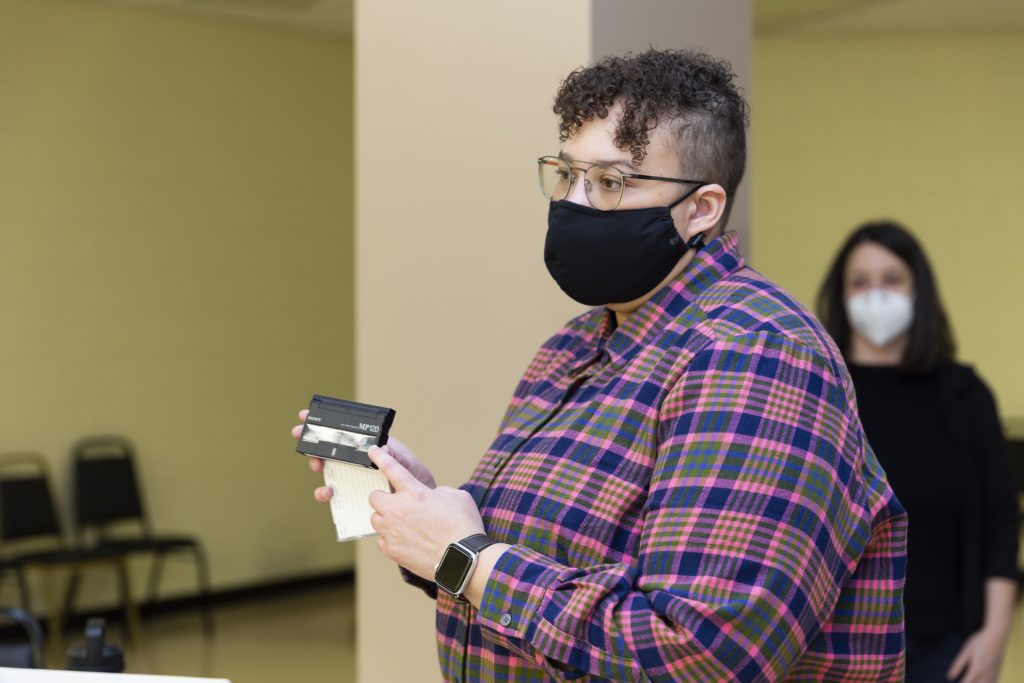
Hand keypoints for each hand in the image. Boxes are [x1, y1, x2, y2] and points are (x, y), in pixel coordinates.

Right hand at [291, 410, 436, 501]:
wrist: (419, 508)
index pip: (346, 432)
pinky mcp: (351, 496)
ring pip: (328, 469)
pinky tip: (328, 492)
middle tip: (299, 435)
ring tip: (317, 466)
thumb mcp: (409, 464)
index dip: (325, 424)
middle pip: (331, 448)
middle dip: (312, 439)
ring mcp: (353, 478)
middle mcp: (358, 461)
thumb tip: (379, 449)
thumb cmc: (416, 480)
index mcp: (371, 448)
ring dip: (316, 464)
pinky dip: (325, 492)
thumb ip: (395, 456)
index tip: (306, 415)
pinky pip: (334, 493)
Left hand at [367, 446, 483, 580]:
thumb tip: (430, 497)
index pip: (392, 468)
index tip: (373, 451)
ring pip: (375, 518)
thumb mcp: (457, 497)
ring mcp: (392, 531)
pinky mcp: (391, 551)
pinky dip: (390, 538)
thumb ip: (437, 492)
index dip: (381, 457)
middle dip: (384, 497)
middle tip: (398, 504)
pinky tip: (405, 540)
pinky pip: (381, 540)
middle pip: (374, 496)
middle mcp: (398, 510)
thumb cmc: (463, 527)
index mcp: (415, 492)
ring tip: (402, 524)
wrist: (463, 559)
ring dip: (386, 518)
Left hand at [947, 626, 1008, 682]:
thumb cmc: (979, 642)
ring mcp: (994, 673)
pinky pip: (995, 681)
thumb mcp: (966, 652)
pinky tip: (984, 681)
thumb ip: (958, 665)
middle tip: (965, 680)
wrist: (996, 635)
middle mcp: (986, 674)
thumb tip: (949, 677)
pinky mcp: (999, 670)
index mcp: (976, 670)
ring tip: (973, 680)